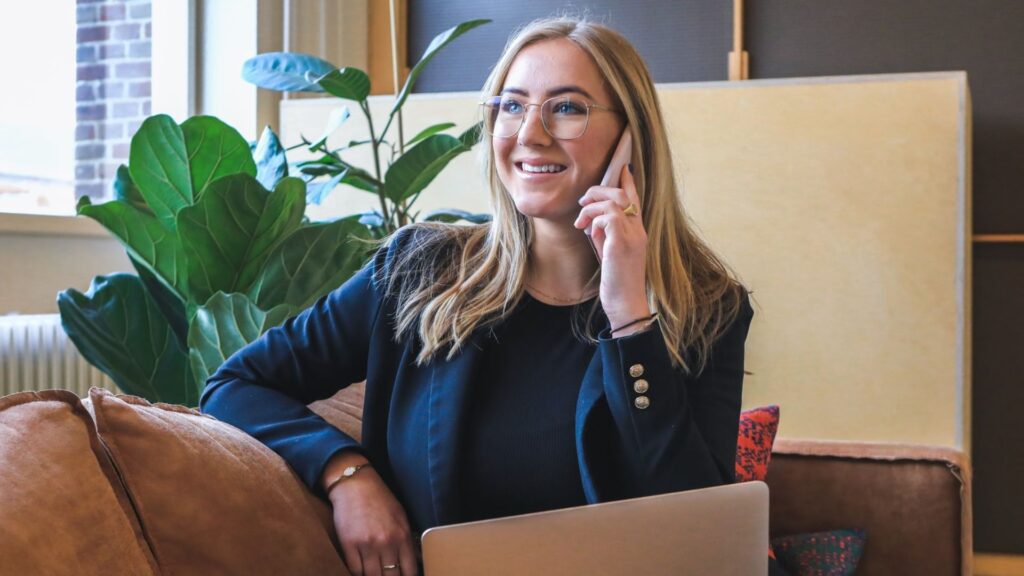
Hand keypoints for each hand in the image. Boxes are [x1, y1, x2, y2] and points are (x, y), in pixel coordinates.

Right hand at [324, 453, 418, 575]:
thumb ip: (406, 541)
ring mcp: (367, 544)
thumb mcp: (401, 517)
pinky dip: (358, 573)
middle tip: (387, 575)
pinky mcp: (349, 544)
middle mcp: (386, 542)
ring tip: (374, 573)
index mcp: (402, 536)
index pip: (409, 570)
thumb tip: (411, 563)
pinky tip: (361, 570)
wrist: (355, 484)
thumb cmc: (379, 500)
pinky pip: (354, 570)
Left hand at [574, 163, 649, 327]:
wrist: (626, 303)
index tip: (622, 168)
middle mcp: (638, 230)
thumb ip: (605, 234)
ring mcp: (633, 236)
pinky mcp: (622, 244)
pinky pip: (609, 217)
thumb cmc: (617, 282)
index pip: (635, 199)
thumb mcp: (610, 253)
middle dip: (599, 191)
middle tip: (582, 202)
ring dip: (591, 207)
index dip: (628, 182)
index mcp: (638, 232)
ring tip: (580, 221)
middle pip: (622, 194)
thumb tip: (592, 221)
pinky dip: (595, 220)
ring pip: (614, 202)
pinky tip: (589, 232)